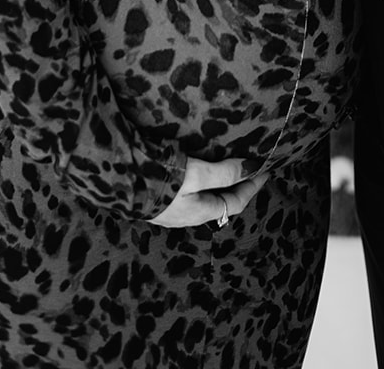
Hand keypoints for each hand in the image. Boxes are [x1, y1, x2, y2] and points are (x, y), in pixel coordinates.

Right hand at [148, 156, 268, 227]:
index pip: (235, 203)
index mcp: (199, 213)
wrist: (116, 178)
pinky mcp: (159, 197)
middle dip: (238, 187)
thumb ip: (223, 173)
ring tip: (229, 168)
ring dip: (220, 185)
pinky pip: (190, 192)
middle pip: (221, 203)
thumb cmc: (159, 179)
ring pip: (205, 198)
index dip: (252, 186)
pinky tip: (200, 170)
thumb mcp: (196, 174)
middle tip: (251, 168)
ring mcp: (172, 209)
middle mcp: (187, 215)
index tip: (267, 170)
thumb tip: (250, 168)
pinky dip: (203, 182)